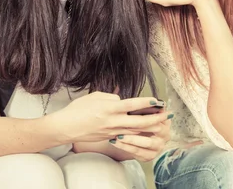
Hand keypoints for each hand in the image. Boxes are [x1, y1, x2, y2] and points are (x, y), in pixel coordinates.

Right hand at [50, 92, 171, 142]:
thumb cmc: (78, 109)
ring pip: (136, 131)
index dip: (146, 102)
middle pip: (140, 121)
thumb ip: (111, 97)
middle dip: (155, 118)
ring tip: (161, 123)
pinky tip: (146, 129)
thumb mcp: (95, 96)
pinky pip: (128, 135)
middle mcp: (113, 121)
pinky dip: (138, 132)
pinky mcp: (110, 137)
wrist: (66, 128)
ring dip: (150, 127)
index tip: (157, 100)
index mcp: (109, 108)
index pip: (132, 104)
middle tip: (166, 115)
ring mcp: (113, 131)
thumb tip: (122, 100)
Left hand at [108, 110, 171, 161]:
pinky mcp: (150, 156)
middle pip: (155, 128)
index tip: (138, 109)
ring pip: (147, 143)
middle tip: (126, 123)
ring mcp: (158, 147)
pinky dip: (125, 147)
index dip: (151, 112)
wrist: (135, 139)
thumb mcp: (143, 113)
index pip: (161, 116)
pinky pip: (138, 152)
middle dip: (140, 126)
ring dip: (132, 139)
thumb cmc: (139, 121)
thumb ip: (148, 108)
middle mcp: (165, 135)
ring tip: (119, 136)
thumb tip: (152, 101)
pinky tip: (115, 142)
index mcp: (165, 122)